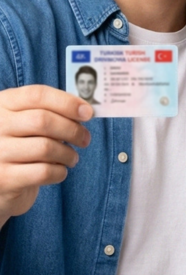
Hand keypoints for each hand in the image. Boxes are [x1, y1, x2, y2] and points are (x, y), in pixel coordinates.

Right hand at [0, 84, 92, 225]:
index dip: (66, 102)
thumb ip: (48, 111)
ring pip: (45, 147)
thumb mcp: (23, 121)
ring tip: (72, 157)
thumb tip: (84, 111)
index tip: (87, 112)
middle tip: (85, 138)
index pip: (37, 95)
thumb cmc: (18, 146)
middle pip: (43, 120)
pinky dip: (59, 172)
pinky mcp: (5, 179)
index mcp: (3, 104)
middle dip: (71, 129)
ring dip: (68, 153)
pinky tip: (60, 171)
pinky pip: (43, 172)